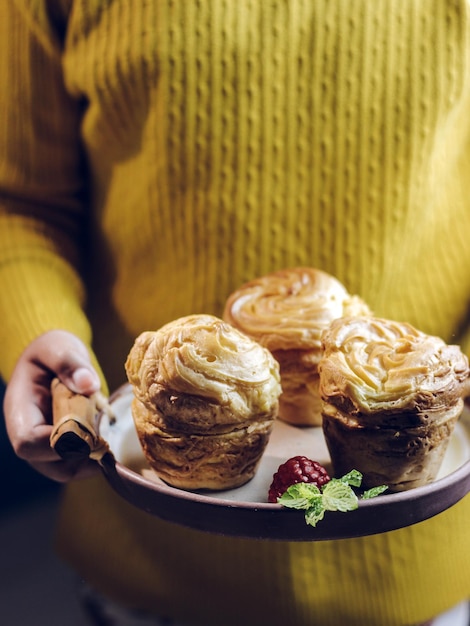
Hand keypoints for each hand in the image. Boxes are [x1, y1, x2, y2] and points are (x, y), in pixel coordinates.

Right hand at [3, 330, 102, 481]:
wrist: (53, 356)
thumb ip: (69, 363)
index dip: (60, 444)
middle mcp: (28, 433)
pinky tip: (109, 437)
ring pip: (66, 469)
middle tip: (107, 437)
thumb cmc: (51, 350)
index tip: (90, 430)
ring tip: (109, 436)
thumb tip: (88, 384)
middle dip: (83, 456)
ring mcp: (44, 444)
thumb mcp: (58, 347)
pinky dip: (95, 455)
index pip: (29, 443)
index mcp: (20, 410)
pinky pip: (77, 462)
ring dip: (92, 459)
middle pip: (50, 464)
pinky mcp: (61, 445)